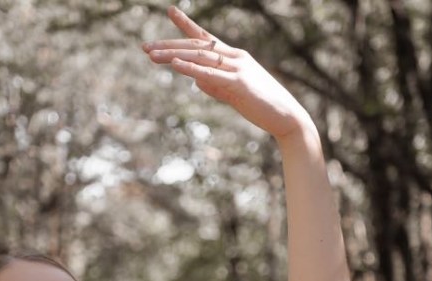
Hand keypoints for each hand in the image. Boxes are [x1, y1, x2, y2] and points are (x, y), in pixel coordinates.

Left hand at [142, 6, 313, 142]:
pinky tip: (175, 64)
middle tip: (145, 47)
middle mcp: (235, 57)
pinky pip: (211, 74)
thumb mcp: (233, 93)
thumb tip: (196, 81)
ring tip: (151, 55)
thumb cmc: (261, 106)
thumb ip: (214, 86)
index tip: (169, 10)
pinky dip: (191, 68)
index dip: (186, 24)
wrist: (286, 118)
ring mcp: (237, 68)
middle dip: (169, 45)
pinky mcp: (239, 84)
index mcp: (234, 56)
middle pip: (196, 46)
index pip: (205, 37)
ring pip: (200, 57)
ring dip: (173, 55)